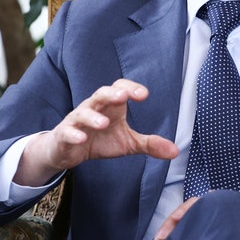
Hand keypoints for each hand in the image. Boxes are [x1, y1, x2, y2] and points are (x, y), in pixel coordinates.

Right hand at [15, 79, 177, 184]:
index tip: (144, 94)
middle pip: (100, 94)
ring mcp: (77, 121)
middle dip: (111, 94)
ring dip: (93, 116)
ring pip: (83, 112)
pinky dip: (74, 133)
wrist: (66, 151)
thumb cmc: (99, 141)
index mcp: (110, 106)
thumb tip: (175, 151)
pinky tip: (82, 137)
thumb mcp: (127, 143)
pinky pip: (68, 131)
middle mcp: (93, 108)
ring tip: (104, 122)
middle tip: (123, 96)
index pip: (120, 89)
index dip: (131, 88)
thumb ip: (149, 144)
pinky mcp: (64, 135)